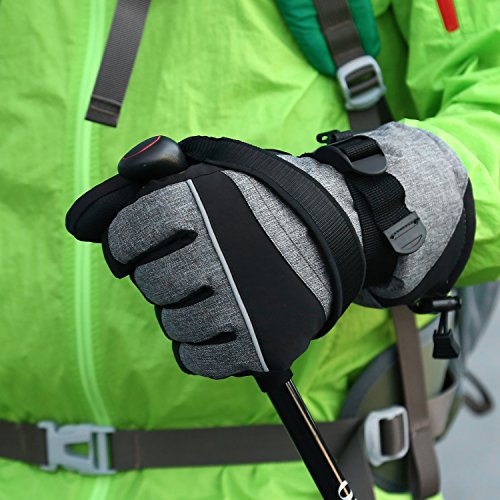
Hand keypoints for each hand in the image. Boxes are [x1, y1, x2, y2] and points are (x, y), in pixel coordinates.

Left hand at [66, 124, 473, 377]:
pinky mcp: (261, 343)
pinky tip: (219, 321)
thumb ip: (144, 182)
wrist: (328, 232)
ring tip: (213, 291)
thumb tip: (81, 222)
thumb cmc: (258, 203)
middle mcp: (218, 252)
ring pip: (174, 324)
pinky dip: (200, 345)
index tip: (146, 243)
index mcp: (199, 203)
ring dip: (184, 309)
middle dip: (163, 274)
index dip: (129, 241)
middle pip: (150, 284)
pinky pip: (198, 359)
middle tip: (191, 265)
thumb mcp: (206, 171)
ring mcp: (242, 303)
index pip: (124, 235)